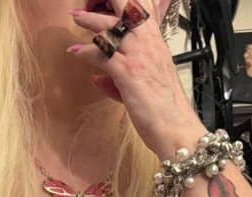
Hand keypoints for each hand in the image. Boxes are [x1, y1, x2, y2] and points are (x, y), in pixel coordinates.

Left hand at [68, 0, 202, 158]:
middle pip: (127, 7)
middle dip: (106, 3)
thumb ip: (123, 75)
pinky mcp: (128, 73)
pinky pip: (102, 54)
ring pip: (111, 26)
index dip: (125, 2)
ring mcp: (138, 56)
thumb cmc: (166, 110)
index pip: (143, 8)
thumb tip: (99, 76)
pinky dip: (86, 52)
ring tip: (76, 18)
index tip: (107, 5)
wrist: (176, 128)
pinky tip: (76, 52)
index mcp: (156, 43)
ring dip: (90, 20)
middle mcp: (148, 43)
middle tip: (88, 6)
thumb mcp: (148, 83)